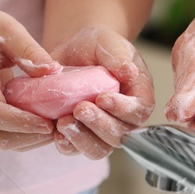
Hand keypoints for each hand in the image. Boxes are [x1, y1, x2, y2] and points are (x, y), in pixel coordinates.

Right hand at [0, 0, 60, 150]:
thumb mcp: (5, 28)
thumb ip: (28, 50)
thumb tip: (54, 70)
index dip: (21, 123)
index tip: (48, 124)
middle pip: (1, 137)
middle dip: (32, 137)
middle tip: (63, 127)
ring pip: (5, 141)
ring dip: (33, 139)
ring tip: (61, 126)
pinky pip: (7, 134)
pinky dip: (28, 134)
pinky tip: (50, 122)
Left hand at [43, 26, 153, 158]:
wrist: (71, 51)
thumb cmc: (96, 46)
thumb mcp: (108, 43)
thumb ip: (118, 56)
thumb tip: (129, 71)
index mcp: (137, 96)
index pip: (139, 111)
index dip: (123, 109)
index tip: (102, 98)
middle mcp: (122, 119)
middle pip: (120, 136)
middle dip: (100, 125)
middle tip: (80, 108)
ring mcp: (100, 131)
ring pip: (99, 149)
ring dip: (82, 140)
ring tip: (63, 122)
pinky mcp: (79, 136)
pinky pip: (75, 150)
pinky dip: (66, 145)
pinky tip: (55, 133)